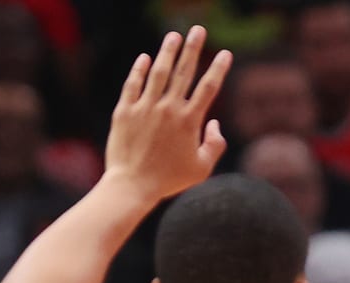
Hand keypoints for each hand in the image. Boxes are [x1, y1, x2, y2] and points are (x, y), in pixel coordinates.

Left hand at [104, 26, 231, 203]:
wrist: (132, 185)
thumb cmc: (169, 180)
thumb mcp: (202, 168)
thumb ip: (214, 144)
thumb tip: (214, 123)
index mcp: (189, 121)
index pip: (208, 88)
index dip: (218, 68)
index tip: (225, 53)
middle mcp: (168, 109)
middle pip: (184, 72)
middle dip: (193, 48)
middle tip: (198, 30)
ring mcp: (145, 107)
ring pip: (159, 72)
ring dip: (167, 52)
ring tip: (174, 36)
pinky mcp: (125, 110)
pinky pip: (134, 84)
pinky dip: (140, 70)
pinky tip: (145, 58)